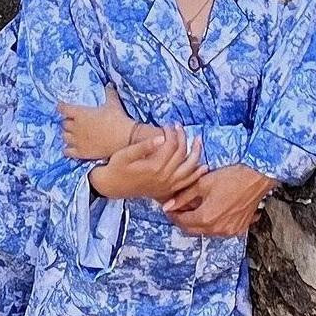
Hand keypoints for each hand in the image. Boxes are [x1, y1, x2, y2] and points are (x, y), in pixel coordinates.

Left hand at [59, 86, 133, 159]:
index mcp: (80, 113)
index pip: (63, 108)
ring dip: (67, 134)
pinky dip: (67, 149)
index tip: (61, 106)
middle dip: (67, 122)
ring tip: (72, 134)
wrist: (125, 138)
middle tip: (72, 121)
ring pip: (64, 137)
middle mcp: (76, 127)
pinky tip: (71, 148)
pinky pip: (67, 151)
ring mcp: (77, 141)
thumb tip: (109, 84)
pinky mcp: (82, 152)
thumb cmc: (117, 119)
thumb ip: (109, 93)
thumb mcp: (113, 103)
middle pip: (63, 124)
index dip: (61, 107)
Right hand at [89, 126, 206, 201]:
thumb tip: (161, 137)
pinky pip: (187, 184)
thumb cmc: (117, 167)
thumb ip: (144, 146)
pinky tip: (203, 167)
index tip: (167, 124)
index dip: (172, 132)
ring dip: (196, 154)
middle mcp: (164, 177)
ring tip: (198, 140)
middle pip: (182, 154)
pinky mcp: (167, 190)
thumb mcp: (126, 154)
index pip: (171, 145)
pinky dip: (196, 175)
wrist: (111, 186)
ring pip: (189, 169)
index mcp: (155, 166)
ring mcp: (167, 185)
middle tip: (179, 126)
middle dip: (183, 137)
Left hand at [163, 164, 276, 237]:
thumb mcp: (202, 183)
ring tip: (195, 208)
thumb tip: (168, 205)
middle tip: (178, 209)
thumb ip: (183, 196)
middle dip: (183, 220)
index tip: (169, 208)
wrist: (257, 177)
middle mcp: (217, 229)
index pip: (182, 221)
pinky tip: (212, 211)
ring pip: (206, 231)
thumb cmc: (232, 177)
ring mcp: (229, 231)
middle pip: (193, 229)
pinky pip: (221, 230)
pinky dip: (213, 223)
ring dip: (198, 222)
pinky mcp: (239, 228)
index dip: (173, 214)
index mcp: (206, 218)